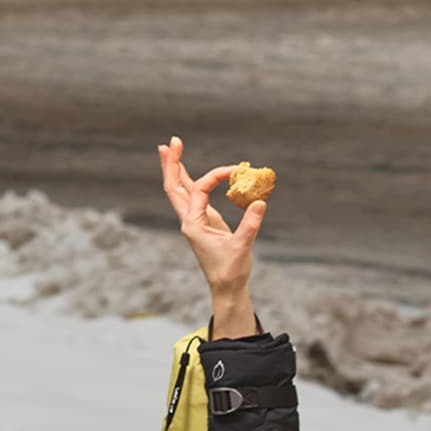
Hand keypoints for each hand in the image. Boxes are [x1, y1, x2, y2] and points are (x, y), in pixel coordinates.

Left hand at [158, 137, 266, 339]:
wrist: (227, 288)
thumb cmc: (231, 270)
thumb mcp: (242, 247)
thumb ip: (250, 225)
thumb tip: (260, 202)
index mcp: (194, 224)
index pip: (199, 191)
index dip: (215, 176)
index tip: (235, 170)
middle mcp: (190, 220)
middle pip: (174, 187)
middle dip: (172, 164)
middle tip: (169, 142)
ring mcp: (195, 220)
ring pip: (180, 190)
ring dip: (175, 170)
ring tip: (169, 149)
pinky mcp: (204, 222)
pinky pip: (193, 196)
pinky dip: (189, 181)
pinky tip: (185, 171)